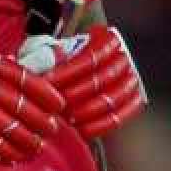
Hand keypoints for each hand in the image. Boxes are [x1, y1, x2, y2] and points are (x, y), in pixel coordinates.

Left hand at [26, 26, 147, 138]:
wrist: (61, 82)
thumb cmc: (49, 63)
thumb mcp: (40, 50)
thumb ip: (43, 52)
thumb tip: (54, 58)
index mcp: (102, 39)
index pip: (94, 54)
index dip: (70, 71)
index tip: (47, 83)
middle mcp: (121, 57)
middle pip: (104, 77)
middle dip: (77, 93)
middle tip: (55, 104)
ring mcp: (129, 80)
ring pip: (113, 98)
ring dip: (88, 110)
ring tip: (67, 118)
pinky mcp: (130, 103)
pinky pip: (121, 117)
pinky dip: (101, 126)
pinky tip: (82, 131)